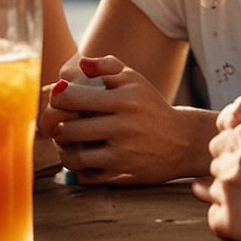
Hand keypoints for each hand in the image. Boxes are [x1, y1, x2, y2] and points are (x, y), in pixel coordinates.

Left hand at [42, 55, 214, 185]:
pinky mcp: (123, 176)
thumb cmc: (150, 107)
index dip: (58, 98)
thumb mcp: (134, 80)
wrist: (183, 142)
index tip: (61, 100)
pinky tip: (83, 157)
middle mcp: (123, 127)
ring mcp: (123, 154)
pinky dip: (78, 168)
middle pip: (67, 129)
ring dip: (64, 150)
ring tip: (68, 143)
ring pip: (73, 157)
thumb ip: (106, 66)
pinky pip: (86, 176)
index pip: (71, 97)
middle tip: (61, 124)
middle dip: (57, 127)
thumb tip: (81, 65)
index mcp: (124, 100)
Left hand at [193, 115, 240, 240]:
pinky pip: (216, 220)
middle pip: (217, 167)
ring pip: (215, 193)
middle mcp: (229, 159)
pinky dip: (231, 224)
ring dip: (233, 199)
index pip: (221, 144)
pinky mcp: (229, 220)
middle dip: (234, 176)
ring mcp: (227, 189)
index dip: (238, 156)